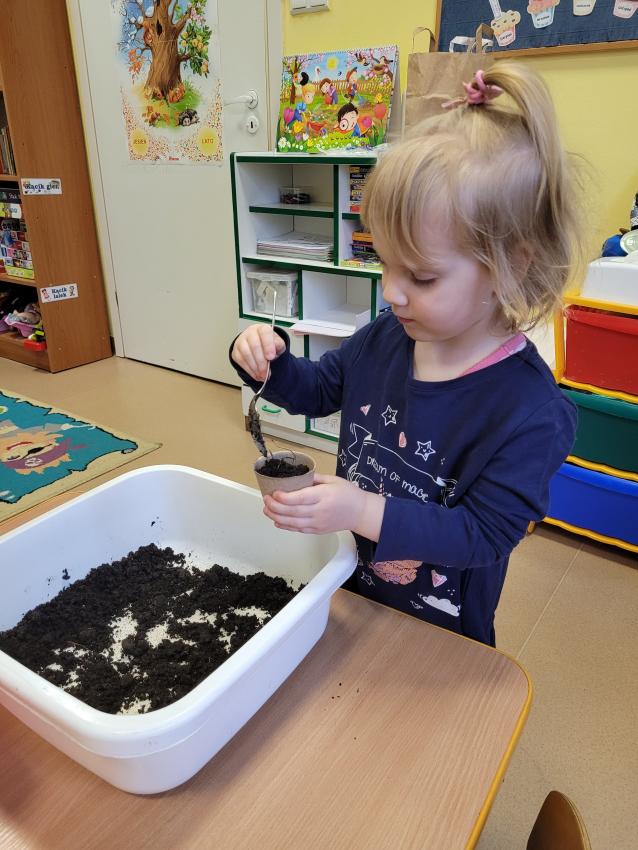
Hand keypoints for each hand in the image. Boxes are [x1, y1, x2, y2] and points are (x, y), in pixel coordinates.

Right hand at [231, 324, 285, 381]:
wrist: (259, 346)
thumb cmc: (269, 344)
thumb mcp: (278, 344)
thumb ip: (278, 346)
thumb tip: (273, 353)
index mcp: (263, 329)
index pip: (265, 333)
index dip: (268, 345)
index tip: (271, 357)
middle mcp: (250, 332)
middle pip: (254, 346)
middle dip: (261, 362)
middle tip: (266, 372)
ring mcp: (241, 341)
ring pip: (246, 354)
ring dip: (255, 367)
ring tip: (262, 375)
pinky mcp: (236, 351)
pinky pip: (241, 361)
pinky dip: (249, 370)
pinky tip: (256, 374)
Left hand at [263, 473, 385, 538]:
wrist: (361, 512)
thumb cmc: (348, 494)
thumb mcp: (333, 480)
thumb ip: (314, 479)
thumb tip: (296, 477)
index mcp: (323, 496)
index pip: (300, 498)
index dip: (284, 497)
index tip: (274, 493)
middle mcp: (319, 511)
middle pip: (293, 511)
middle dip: (275, 507)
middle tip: (265, 500)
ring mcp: (318, 523)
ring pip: (293, 523)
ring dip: (277, 517)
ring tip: (266, 510)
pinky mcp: (318, 530)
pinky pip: (299, 529)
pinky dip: (286, 526)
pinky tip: (277, 521)